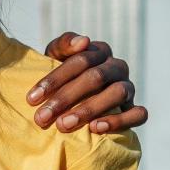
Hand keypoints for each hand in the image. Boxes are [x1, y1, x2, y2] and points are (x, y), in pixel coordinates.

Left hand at [30, 33, 147, 133]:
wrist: (75, 100)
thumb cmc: (62, 76)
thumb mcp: (55, 56)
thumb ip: (63, 45)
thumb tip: (83, 41)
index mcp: (99, 51)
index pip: (79, 61)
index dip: (54, 79)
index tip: (32, 99)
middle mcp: (117, 66)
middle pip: (95, 77)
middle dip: (65, 98)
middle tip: (42, 117)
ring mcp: (129, 87)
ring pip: (117, 93)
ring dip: (89, 109)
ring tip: (64, 124)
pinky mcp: (135, 108)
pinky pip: (138, 114)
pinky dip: (119, 121)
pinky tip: (96, 128)